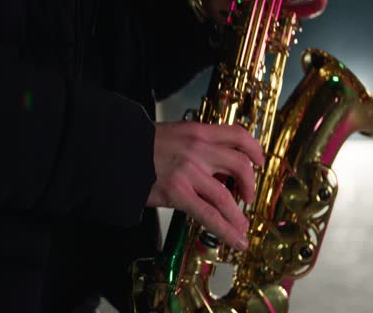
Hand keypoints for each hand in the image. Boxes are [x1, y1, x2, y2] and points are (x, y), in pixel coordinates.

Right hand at [146, 122, 264, 250]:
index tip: (259, 161)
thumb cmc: (140, 146)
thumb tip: (215, 167)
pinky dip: (226, 230)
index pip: (237, 135)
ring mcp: (189, 172)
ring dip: (238, 215)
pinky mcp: (178, 193)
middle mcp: (198, 150)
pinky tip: (235, 240)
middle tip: (248, 197)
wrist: (113, 152)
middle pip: (240, 165)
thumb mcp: (174, 135)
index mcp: (198, 132)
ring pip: (227, 196)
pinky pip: (209, 215)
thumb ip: (197, 147)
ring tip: (242, 226)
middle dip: (250, 184)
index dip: (254, 149)